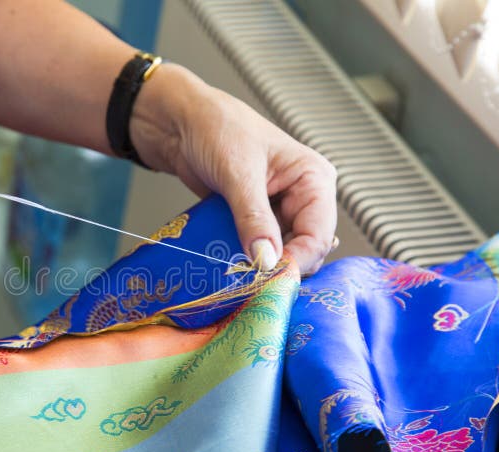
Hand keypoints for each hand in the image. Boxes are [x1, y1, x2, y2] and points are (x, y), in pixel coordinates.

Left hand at [131, 64, 337, 273]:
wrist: (179, 123)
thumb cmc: (216, 127)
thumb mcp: (238, 173)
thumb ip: (253, 218)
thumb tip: (266, 260)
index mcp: (313, 179)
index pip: (319, 234)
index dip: (297, 260)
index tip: (270, 279)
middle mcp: (301, 198)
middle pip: (303, 250)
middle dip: (278, 267)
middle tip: (250, 280)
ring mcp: (277, 211)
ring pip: (279, 254)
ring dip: (258, 266)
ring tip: (236, 273)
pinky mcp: (253, 221)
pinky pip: (255, 250)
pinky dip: (243, 259)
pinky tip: (228, 264)